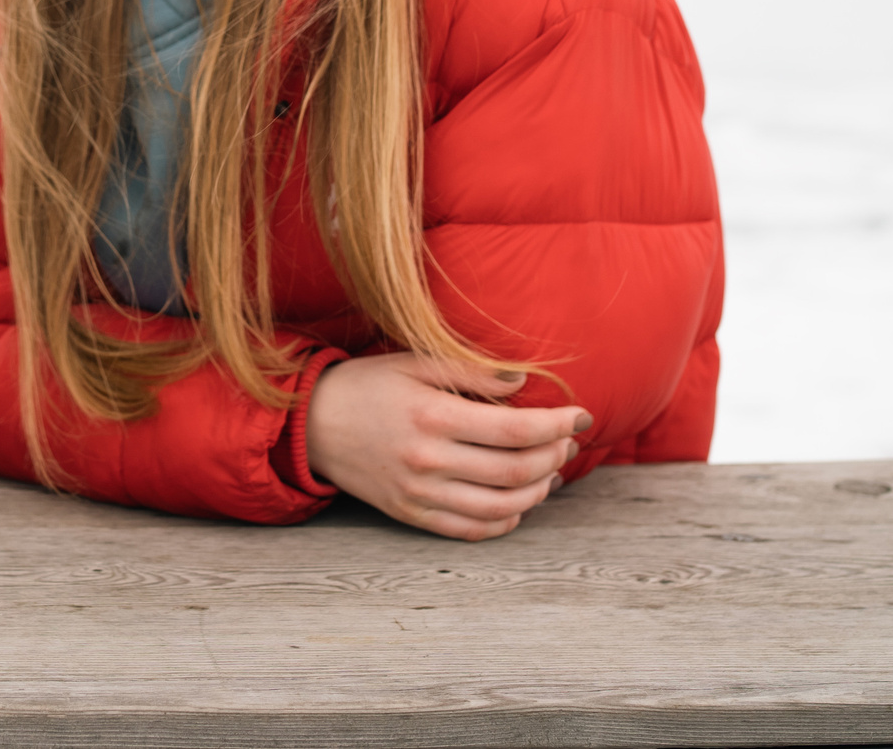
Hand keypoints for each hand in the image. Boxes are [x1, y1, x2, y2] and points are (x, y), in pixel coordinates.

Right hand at [304, 352, 589, 539]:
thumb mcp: (414, 362)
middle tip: (567, 441)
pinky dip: (504, 522)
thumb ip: (471, 372)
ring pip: (500, 508)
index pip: (514, 430)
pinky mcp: (411, 515)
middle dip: (554, 456)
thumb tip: (523, 382)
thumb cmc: (367, 385)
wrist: (312, 424)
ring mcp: (420, 494)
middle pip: (515, 471)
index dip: (556, 425)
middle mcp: (428, 461)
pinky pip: (470, 530)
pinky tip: (518, 504)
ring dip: (537, 492)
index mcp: (432, 417)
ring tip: (550, 472)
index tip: (579, 415)